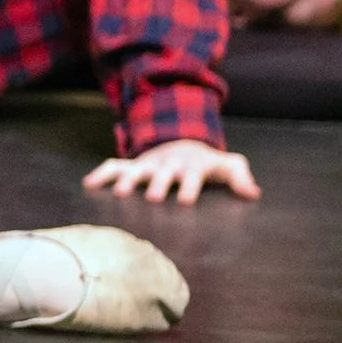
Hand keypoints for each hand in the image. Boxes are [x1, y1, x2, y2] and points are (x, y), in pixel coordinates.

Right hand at [82, 139, 260, 204]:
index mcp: (191, 167)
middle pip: (161, 175)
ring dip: (127, 181)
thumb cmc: (206, 163)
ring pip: (135, 171)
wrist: (182, 142)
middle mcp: (167, 166)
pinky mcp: (133, 166)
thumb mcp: (227, 165)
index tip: (185, 200)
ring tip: (117, 194)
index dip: (188, 187)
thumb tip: (253, 193)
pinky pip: (114, 167)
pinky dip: (101, 174)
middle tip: (151, 197)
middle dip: (157, 184)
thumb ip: (240, 176)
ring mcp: (148, 165)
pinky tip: (88, 184)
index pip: (191, 177)